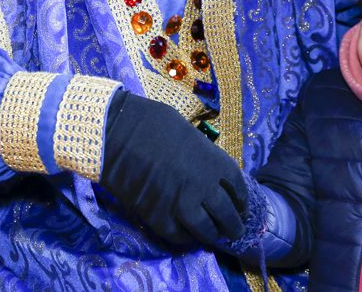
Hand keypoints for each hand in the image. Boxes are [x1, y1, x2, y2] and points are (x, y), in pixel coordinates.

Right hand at [99, 90, 246, 246]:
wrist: (120, 133)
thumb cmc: (155, 123)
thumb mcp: (191, 136)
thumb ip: (204, 157)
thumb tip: (208, 171)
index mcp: (215, 163)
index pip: (238, 189)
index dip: (241, 200)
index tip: (240, 206)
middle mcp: (205, 188)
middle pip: (227, 215)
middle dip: (234, 225)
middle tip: (234, 231)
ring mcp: (182, 206)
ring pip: (206, 231)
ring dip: (213, 235)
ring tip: (215, 237)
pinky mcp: (159, 218)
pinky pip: (179, 236)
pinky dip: (186, 237)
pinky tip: (187, 234)